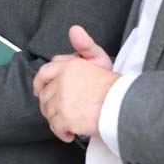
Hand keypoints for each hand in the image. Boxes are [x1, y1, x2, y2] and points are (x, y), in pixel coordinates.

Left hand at [33, 26, 118, 141]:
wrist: (124, 105)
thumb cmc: (114, 84)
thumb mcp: (100, 59)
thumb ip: (84, 45)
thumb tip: (74, 29)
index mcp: (67, 67)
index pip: (44, 73)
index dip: (40, 83)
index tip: (39, 91)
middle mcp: (62, 82)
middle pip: (45, 96)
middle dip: (50, 105)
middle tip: (60, 112)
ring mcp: (62, 101)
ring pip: (49, 113)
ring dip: (56, 120)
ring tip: (68, 123)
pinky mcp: (65, 118)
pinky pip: (56, 127)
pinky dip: (62, 133)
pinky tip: (70, 133)